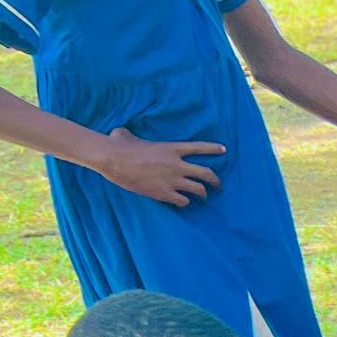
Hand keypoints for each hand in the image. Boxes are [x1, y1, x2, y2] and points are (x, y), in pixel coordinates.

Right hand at [96, 127, 223, 205]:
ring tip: (204, 198)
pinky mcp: (164, 193)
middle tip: (218, 186)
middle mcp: (177, 164)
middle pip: (207, 173)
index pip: (200, 147)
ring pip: (199, 190)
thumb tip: (122, 133)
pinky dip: (185, 202)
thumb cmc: (117, 144)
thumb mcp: (127, 134)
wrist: (111, 158)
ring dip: (203, 195)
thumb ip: (132, 135)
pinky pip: (184, 201)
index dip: (214, 149)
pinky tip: (182, 203)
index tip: (224, 150)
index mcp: (171, 148)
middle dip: (216, 181)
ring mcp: (172, 180)